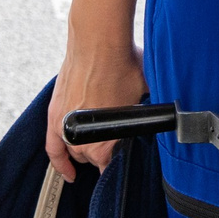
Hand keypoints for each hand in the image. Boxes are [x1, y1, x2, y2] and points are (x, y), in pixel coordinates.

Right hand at [45, 36, 145, 180]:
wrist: (97, 43)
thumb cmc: (123, 65)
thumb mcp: (144, 94)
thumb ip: (149, 112)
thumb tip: (165, 114)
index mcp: (108, 141)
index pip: (113, 165)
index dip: (120, 162)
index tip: (125, 158)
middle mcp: (85, 142)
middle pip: (94, 159)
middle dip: (104, 153)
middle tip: (114, 141)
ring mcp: (67, 130)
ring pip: (76, 153)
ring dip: (85, 153)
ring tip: (94, 153)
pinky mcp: (54, 117)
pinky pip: (53, 150)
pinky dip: (60, 163)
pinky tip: (68, 173)